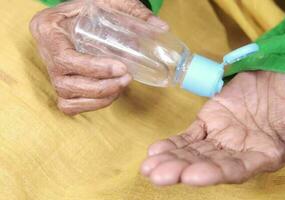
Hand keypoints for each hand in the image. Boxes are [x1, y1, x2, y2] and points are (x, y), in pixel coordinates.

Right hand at [30, 0, 167, 114]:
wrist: (75, 17)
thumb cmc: (88, 9)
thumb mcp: (108, 3)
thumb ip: (133, 12)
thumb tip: (162, 28)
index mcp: (47, 30)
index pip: (65, 58)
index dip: (94, 68)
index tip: (121, 67)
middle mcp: (45, 54)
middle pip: (66, 84)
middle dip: (101, 86)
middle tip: (127, 78)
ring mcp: (50, 73)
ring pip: (68, 98)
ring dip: (99, 97)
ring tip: (122, 86)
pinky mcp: (60, 86)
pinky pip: (70, 106)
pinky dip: (92, 105)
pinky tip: (111, 94)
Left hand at [141, 71, 284, 185]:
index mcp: (267, 152)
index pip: (240, 168)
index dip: (217, 172)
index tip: (193, 176)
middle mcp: (241, 150)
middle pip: (210, 165)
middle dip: (184, 171)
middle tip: (158, 175)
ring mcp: (223, 137)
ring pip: (194, 153)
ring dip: (171, 161)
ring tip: (149, 168)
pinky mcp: (210, 121)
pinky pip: (189, 136)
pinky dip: (173, 144)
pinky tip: (154, 152)